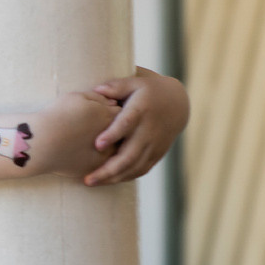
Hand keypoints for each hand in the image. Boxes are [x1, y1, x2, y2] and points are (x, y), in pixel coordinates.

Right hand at [27, 90, 117, 179]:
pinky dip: (101, 158)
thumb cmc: (56, 116)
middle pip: (122, 131)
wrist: (40, 142)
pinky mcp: (96, 168)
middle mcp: (110, 135)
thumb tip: (112, 102)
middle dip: (116, 129)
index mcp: (107, 115)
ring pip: (116, 149)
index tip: (105, 113)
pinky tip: (88, 153)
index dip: (113, 112)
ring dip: (111, 145)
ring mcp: (104, 153)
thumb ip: (98, 97)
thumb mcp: (77, 97)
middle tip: (101, 128)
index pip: (121, 113)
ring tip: (95, 141)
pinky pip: (105, 163)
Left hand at [82, 68, 189, 186]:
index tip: (97, 144)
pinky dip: (125, 177)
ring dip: (113, 177)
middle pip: (130, 155)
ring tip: (92, 182)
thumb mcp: (135, 82)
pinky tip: (108, 180)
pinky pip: (141, 170)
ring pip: (134, 167)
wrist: (177, 105)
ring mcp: (154, 145)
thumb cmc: (148, 91)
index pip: (127, 124)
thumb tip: (95, 90)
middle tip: (87, 179)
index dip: (113, 135)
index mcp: (142, 109)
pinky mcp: (157, 154)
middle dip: (108, 169)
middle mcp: (149, 130)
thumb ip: (116, 86)